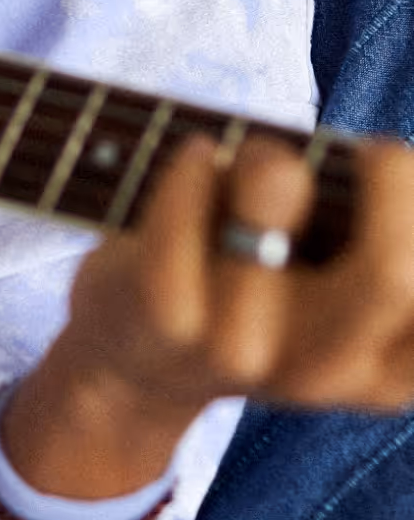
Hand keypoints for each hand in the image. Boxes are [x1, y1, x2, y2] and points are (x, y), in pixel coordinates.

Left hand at [55, 130, 413, 417]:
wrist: (134, 360)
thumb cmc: (258, 276)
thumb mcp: (338, 272)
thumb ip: (374, 227)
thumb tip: (396, 160)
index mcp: (392, 362)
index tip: (412, 174)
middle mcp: (327, 369)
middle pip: (391, 276)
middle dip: (390, 181)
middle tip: (371, 151)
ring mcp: (244, 353)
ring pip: (269, 234)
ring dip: (264, 164)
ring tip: (258, 154)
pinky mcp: (165, 325)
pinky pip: (179, 234)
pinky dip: (189, 175)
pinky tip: (199, 151)